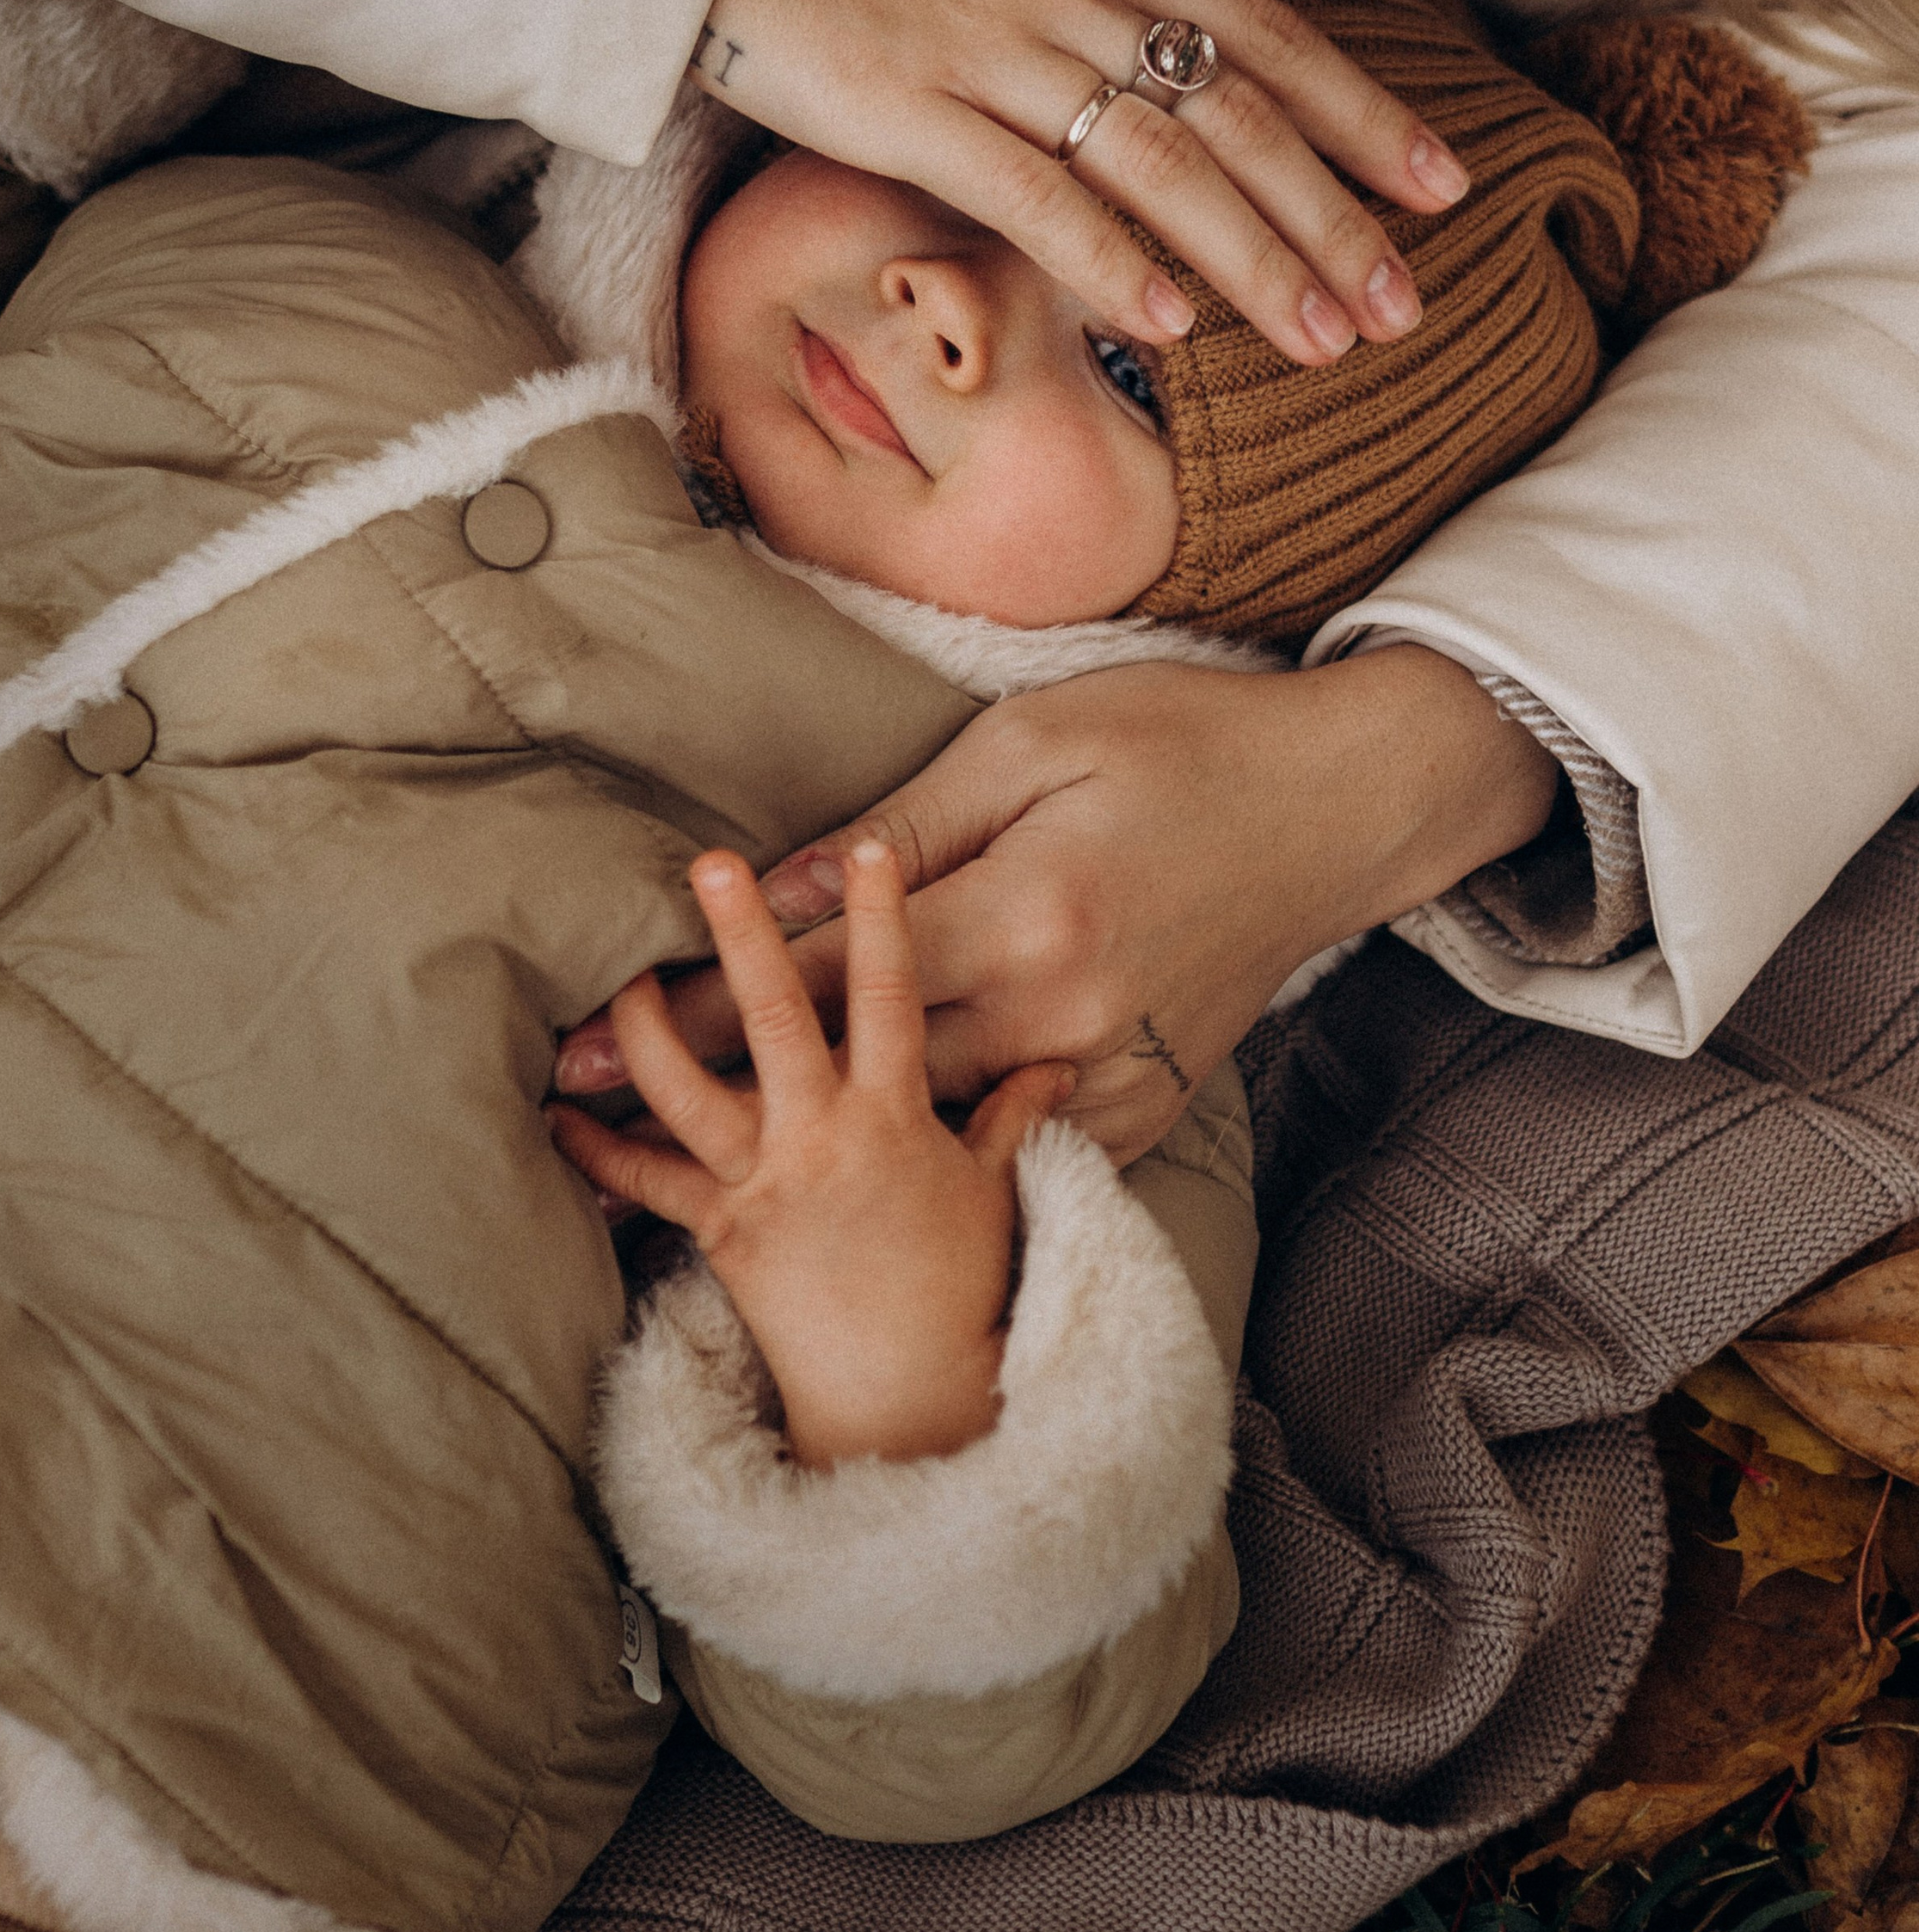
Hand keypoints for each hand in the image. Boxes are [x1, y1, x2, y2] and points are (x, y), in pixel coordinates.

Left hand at [548, 845, 1072, 1464]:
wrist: (909, 1401)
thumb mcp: (998, 1190)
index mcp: (895, 1114)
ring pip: (688, 1087)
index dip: (879, 918)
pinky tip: (557, 1112)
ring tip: (617, 972)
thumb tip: (1051, 1063)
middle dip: (742, 934)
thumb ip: (1010, 1113)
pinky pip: (647, 1182)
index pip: (892, 991)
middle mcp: (822, 1137)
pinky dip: (598, 1150)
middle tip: (710, 864)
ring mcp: (765, 1182)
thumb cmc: (965, 1291)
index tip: (865, 852)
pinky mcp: (722, 1232)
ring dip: (647, 1027)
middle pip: (776, 1014)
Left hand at [555, 649, 1559, 1162]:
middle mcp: (1058, 1015)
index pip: (827, 973)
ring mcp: (1107, 1072)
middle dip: (719, 1087)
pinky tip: (856, 1191)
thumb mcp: (1031, 742)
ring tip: (682, 1170)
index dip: (706, 1000)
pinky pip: (1019, 1150)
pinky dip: (936, 1164)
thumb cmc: (1182, 740)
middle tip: (589, 1101)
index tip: (591, 1026)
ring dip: (807, 1145)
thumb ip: (901, 825)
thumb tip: (774, 882)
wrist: (1341, 807)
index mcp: (1023, 914)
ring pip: (927, 1130)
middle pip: (854, 1073)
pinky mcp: (1146, 1102)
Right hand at [695, 0, 1468, 367]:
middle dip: (1333, 219)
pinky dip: (1110, 262)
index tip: (1439, 185)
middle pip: (1234, 116)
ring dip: (1254, 262)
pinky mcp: (905, 107)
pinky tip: (1170, 325)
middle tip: (1403, 309)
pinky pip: (1033, 195)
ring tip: (1324, 341)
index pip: (1263, 32)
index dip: (1363, 116)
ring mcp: (987, 48)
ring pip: (1159, 166)